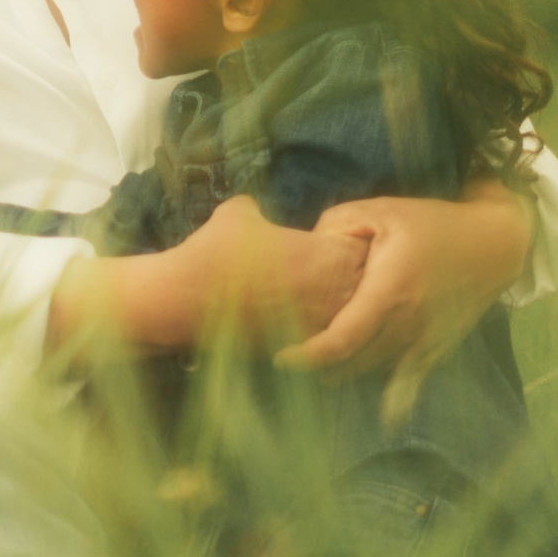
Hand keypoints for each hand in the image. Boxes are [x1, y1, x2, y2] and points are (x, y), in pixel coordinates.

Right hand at [175, 195, 366, 344]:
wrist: (188, 296)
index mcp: (329, 255)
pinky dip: (318, 333)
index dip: (353, 246)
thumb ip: (259, 209)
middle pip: (369, 287)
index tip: (333, 244)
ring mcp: (321, 323)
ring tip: (314, 299)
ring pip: (352, 319)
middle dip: (354, 280)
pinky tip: (294, 322)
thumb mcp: (238, 212)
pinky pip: (327, 342)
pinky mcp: (302, 347)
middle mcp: (335, 292)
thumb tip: (257, 211)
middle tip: (326, 273)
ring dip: (340, 309)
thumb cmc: (217, 249)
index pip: (369, 250)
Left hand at [277, 183, 531, 418]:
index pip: (344, 337)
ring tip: (318, 366)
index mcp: (390, 290)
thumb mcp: (378, 211)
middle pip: (354, 361)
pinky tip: (386, 418)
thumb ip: (334, 225)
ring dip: (345, 372)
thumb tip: (307, 246)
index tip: (282, 357)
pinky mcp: (439, 348)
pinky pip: (413, 380)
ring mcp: (427, 340)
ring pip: (375, 370)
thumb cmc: (430, 224)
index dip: (310, 354)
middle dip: (319, 365)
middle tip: (291, 356)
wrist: (493, 245)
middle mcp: (409, 323)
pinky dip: (396, 399)